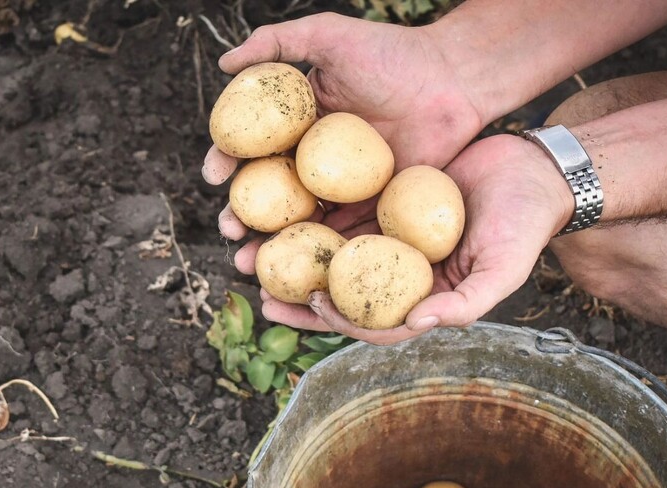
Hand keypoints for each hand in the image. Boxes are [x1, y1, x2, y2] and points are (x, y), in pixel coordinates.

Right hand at [204, 12, 486, 236]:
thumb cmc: (391, 53)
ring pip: (297, 221)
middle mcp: (313, 158)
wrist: (452, 81)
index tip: (214, 175)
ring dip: (269, 245)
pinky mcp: (371, 207)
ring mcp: (341, 187)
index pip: (252, 147)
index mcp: (296, 122)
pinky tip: (297, 272)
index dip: (227, 161)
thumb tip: (224, 62)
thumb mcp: (328, 35)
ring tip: (247, 261)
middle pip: (267, 193)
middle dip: (240, 215)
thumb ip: (275, 42)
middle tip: (228, 230)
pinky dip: (315, 254)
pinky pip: (339, 233)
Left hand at [244, 134, 573, 344]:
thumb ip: (465, 303)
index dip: (339, 320)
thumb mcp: (502, 269)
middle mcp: (400, 276)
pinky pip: (341, 214)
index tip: (309, 302)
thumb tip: (414, 327)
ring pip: (333, 256)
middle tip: (261, 293)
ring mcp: (389, 241)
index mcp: (424, 301)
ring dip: (295, 258)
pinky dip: (313, 217)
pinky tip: (282, 208)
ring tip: (254, 252)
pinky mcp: (383, 205)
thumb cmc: (524, 224)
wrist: (532, 169)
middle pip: (341, 295)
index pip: (373, 324)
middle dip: (299, 299)